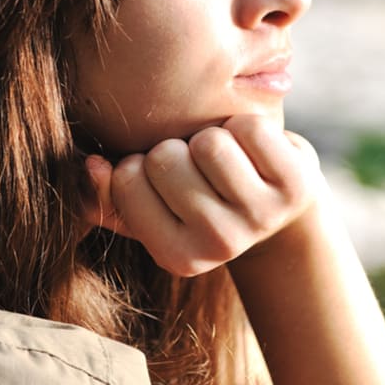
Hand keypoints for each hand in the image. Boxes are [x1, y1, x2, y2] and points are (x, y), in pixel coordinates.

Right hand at [81, 115, 320, 277]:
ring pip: (209, 143)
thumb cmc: (200, 205)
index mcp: (177, 258)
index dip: (140, 164)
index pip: (127, 178)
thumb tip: (89, 165)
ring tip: (225, 161)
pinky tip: (254, 152)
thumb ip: (104, 196)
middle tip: (199, 171)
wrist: (278, 213)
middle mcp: (220, 245)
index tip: (164, 182)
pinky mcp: (295, 185)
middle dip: (176, 150)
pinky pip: (250, 129)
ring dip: (211, 137)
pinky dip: (246, 126)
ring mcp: (262, 216)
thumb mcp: (150, 211)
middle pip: (166, 157)